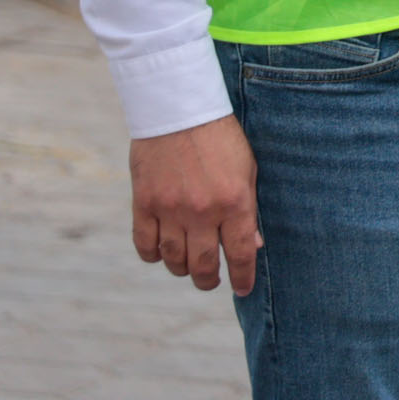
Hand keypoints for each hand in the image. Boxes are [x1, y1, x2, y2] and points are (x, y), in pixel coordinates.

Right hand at [130, 115, 259, 295]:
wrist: (179, 110)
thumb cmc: (220, 139)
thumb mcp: (247, 171)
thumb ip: (248, 210)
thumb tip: (254, 245)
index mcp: (235, 202)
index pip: (241, 253)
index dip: (242, 276)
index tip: (242, 289)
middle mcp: (203, 211)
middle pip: (204, 264)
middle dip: (209, 280)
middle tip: (210, 281)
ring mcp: (170, 209)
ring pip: (173, 260)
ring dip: (182, 269)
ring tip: (188, 267)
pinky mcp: (144, 203)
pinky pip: (145, 245)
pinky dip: (153, 255)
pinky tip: (161, 252)